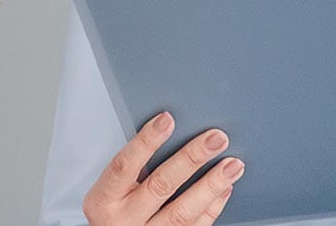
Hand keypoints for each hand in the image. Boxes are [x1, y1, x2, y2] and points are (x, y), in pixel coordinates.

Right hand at [83, 112, 244, 225]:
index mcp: (104, 200)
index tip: (167, 120)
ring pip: (183, 211)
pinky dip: (213, 207)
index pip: (124, 165)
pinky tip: (224, 189)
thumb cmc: (111, 216)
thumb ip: (128, 172)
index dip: (146, 141)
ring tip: (231, 165)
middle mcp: (124, 220)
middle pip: (161, 185)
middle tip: (215, 139)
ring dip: (211, 185)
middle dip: (191, 159)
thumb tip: (163, 132)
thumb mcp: (107, 193)